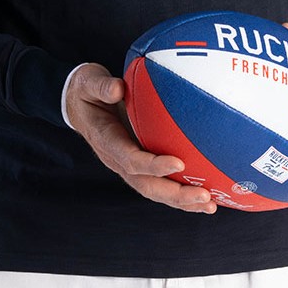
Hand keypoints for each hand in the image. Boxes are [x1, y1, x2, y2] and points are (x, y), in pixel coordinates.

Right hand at [63, 63, 217, 213]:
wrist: (77, 103)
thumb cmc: (86, 90)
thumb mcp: (87, 82)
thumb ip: (101, 86)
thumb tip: (118, 88)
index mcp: (106, 140)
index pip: (130, 159)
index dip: (153, 165)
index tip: (179, 162)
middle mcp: (117, 159)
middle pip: (146, 185)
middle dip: (175, 194)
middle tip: (204, 197)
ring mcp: (127, 164)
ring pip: (154, 190)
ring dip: (182, 201)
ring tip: (210, 205)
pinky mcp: (136, 164)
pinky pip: (158, 182)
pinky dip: (180, 193)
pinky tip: (203, 196)